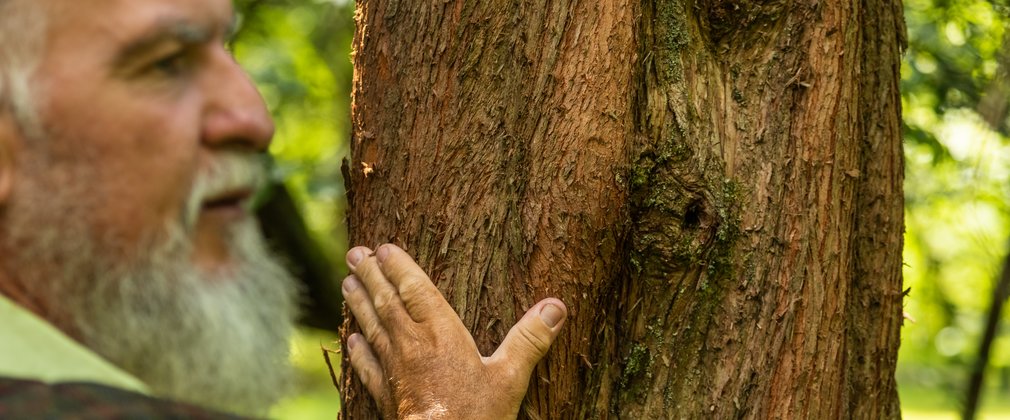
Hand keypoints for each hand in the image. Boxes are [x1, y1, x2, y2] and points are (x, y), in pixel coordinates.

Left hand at [342, 244, 566, 418]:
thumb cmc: (476, 415)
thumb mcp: (510, 377)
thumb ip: (529, 339)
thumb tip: (556, 307)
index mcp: (441, 334)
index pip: (416, 291)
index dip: (400, 267)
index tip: (383, 248)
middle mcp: (412, 345)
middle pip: (387, 303)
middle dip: (371, 277)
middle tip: (354, 254)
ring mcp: (395, 370)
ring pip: (373, 328)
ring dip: (359, 304)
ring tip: (347, 282)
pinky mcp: (386, 395)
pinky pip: (367, 366)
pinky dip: (359, 350)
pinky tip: (353, 338)